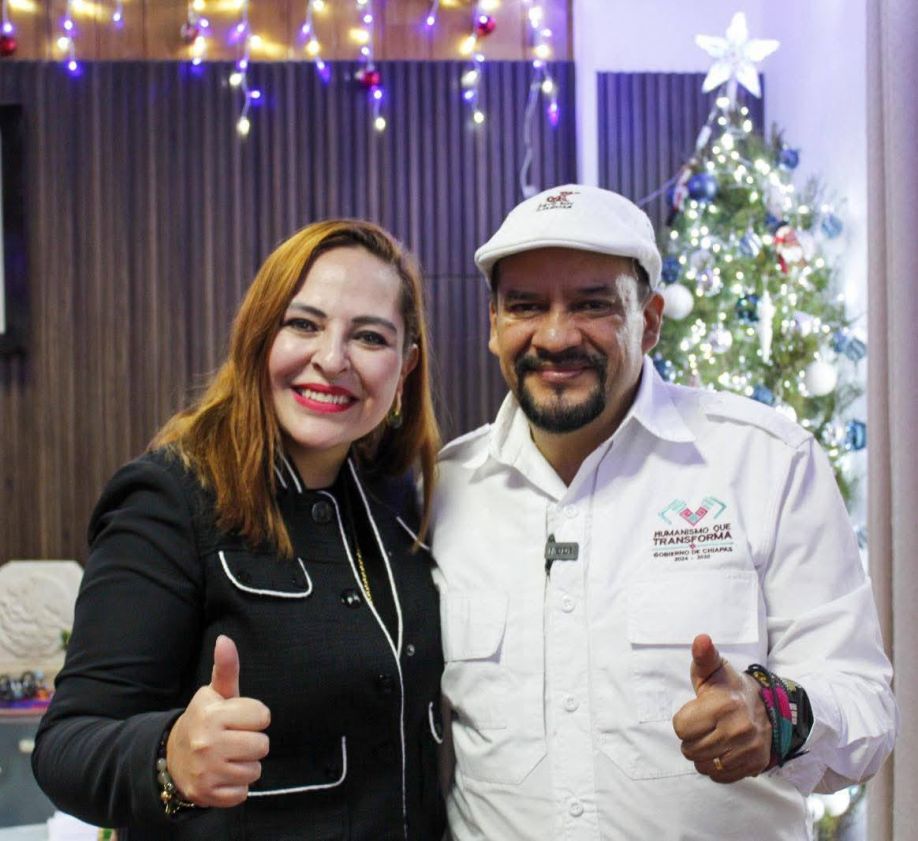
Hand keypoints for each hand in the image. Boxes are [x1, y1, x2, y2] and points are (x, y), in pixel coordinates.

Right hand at [166, 635, 270, 806]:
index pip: (262, 716)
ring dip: (246, 765)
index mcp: (212, 714)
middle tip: (235, 739)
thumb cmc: (205, 721)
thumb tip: (225, 639)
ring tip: (228, 757)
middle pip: (262, 745)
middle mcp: (207, 743)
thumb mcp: (215, 694)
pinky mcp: (207, 795)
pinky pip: (243, 793)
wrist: (173, 758)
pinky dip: (237, 786)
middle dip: (253, 742)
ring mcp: (206, 771)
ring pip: (255, 770)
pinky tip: (223, 775)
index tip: (239, 718)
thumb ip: (226, 668)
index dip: (255, 716)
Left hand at [671, 634, 770, 782]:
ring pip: (704, 766)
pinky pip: (721, 777)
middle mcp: (738, 730)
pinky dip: (716, 768)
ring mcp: (748, 750)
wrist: (766, 707)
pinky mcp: (755, 765)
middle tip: (703, 727)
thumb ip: (703, 656)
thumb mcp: (714, 669)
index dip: (683, 722)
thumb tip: (701, 639)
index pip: (681, 728)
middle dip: (691, 740)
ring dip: (702, 755)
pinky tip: (721, 751)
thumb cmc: (729, 687)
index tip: (695, 713)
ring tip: (711, 739)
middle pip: (690, 750)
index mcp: (723, 705)